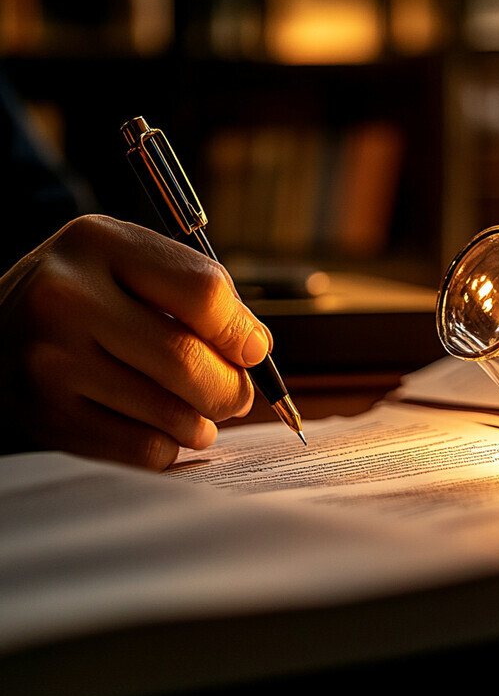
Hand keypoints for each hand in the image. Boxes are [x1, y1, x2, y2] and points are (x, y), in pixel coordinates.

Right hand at [0, 215, 271, 469]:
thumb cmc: (90, 295)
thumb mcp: (133, 263)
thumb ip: (199, 295)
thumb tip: (255, 349)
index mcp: (99, 244)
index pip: (203, 293)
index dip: (242, 331)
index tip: (253, 351)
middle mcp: (65, 298)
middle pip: (187, 360)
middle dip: (231, 389)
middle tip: (236, 397)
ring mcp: (49, 360)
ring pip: (170, 414)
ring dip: (202, 424)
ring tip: (198, 415)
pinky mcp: (44, 415)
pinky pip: (143, 451)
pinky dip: (169, 447)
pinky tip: (162, 430)